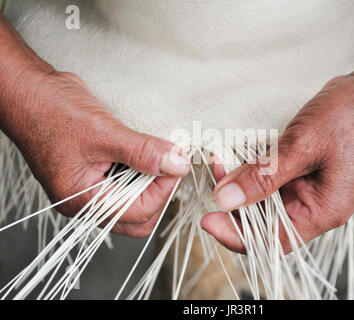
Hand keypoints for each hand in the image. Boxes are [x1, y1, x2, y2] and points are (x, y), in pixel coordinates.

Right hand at [4, 71, 189, 236]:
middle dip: (159, 194)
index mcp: (82, 199)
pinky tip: (147, 154)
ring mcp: (91, 189)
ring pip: (134, 202)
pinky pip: (127, 185)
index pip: (137, 212)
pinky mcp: (96, 175)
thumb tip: (177, 165)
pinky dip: (142, 173)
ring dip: (152, 183)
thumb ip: (142, 152)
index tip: (176, 164)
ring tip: (160, 157)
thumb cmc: (51, 110)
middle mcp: (86, 201)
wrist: (30, 92)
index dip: (163, 190)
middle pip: (137, 217)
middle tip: (170, 164)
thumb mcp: (102, 131)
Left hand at [201, 74, 353, 252]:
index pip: (273, 241)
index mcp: (323, 210)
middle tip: (214, 179)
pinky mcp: (303, 168)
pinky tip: (238, 155)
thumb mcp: (302, 147)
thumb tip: (225, 199)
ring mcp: (309, 185)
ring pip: (266, 197)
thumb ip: (263, 177)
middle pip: (266, 220)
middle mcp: (315, 204)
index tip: (208, 220)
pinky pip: (272, 177)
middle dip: (235, 204)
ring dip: (242, 184)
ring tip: (221, 162)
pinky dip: (253, 169)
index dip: (237, 235)